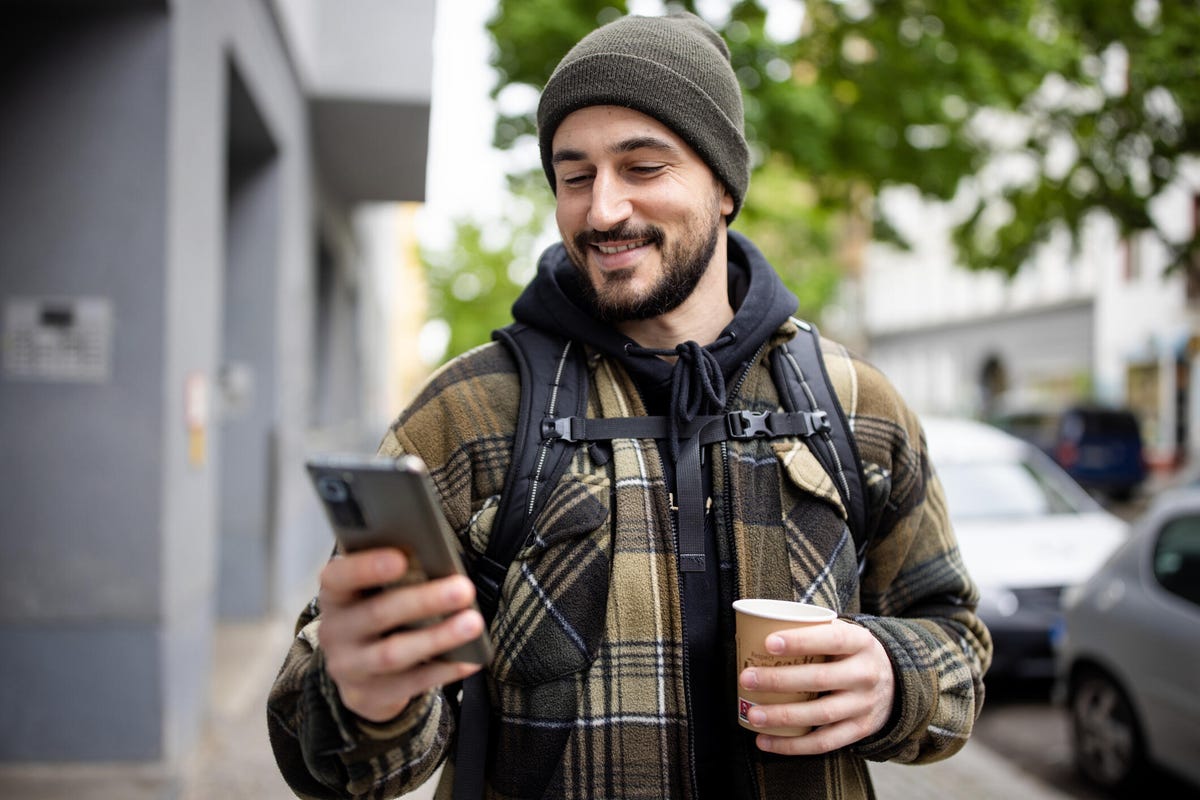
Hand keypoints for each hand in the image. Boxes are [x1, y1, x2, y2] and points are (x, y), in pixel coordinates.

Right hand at [317, 547, 484, 722]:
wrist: (357, 672)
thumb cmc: (376, 612)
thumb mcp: (372, 592)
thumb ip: (396, 575)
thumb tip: (438, 561)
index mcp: (335, 595)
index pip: (339, 577)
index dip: (366, 568)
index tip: (401, 559)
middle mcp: (335, 631)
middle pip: (377, 614)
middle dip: (424, 601)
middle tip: (464, 589)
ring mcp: (349, 667)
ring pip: (394, 653)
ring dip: (438, 637)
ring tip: (473, 623)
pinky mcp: (368, 695)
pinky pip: (411, 683)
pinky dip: (444, 669)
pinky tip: (470, 658)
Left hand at [738, 619, 893, 754]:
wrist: (895, 682)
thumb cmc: (850, 653)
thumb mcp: (844, 634)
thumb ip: (813, 631)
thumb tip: (756, 628)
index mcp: (860, 643)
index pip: (832, 639)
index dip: (800, 641)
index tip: (768, 643)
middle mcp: (865, 674)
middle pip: (820, 679)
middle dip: (779, 680)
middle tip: (747, 678)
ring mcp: (864, 705)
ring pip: (820, 714)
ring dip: (782, 716)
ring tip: (752, 714)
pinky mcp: (860, 730)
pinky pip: (823, 743)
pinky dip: (792, 745)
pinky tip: (765, 741)